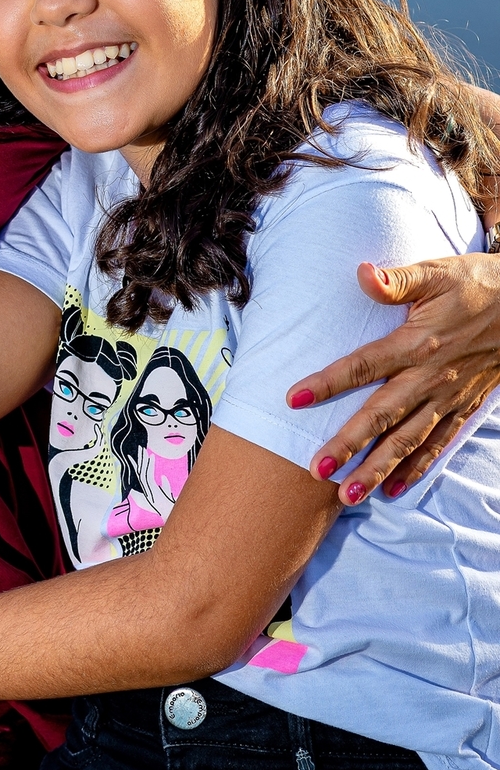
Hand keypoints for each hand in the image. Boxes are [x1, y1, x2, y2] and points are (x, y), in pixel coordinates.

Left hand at [290, 255, 499, 502]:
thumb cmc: (475, 284)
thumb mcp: (437, 273)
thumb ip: (398, 280)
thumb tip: (362, 273)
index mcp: (417, 343)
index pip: (363, 366)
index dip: (328, 382)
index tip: (294, 399)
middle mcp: (430, 376)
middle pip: (382, 415)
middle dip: (349, 445)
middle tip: (316, 470)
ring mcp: (448, 397)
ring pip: (407, 440)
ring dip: (377, 468)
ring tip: (347, 496)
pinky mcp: (464, 407)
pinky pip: (438, 444)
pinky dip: (416, 468)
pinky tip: (392, 489)